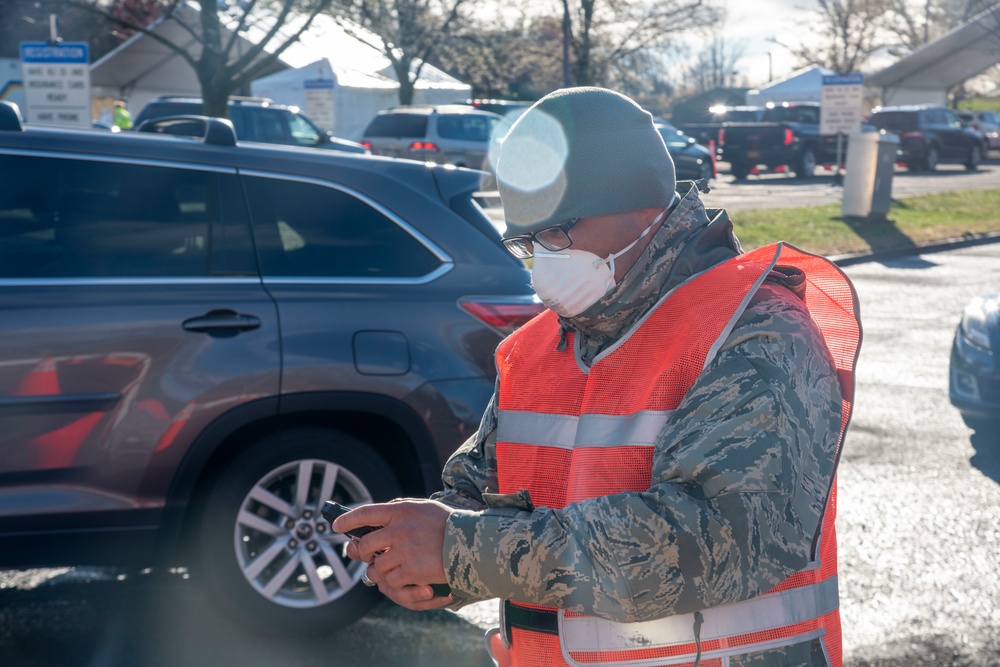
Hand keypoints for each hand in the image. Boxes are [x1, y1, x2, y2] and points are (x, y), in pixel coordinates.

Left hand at [334, 498, 453, 610]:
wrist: (471, 542)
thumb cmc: (447, 523)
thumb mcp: (424, 507)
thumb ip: (401, 508)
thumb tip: (379, 514)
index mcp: (401, 511)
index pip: (366, 513)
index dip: (347, 519)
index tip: (336, 526)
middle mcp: (399, 529)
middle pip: (366, 544)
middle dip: (362, 552)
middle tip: (366, 555)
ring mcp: (405, 551)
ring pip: (377, 565)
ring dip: (380, 569)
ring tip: (390, 567)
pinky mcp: (412, 570)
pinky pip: (391, 579)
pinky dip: (395, 581)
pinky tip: (404, 577)